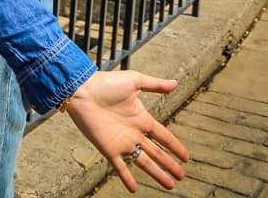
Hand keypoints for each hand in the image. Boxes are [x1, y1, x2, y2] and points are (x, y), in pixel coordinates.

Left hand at [63, 70, 189, 191]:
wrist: (81, 90)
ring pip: (144, 162)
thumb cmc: (105, 83)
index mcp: (141, 118)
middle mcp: (134, 133)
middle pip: (156, 153)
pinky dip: (127, 178)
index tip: (186, 158)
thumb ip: (154, 84)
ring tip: (169, 185)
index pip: (163, 136)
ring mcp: (122, 142)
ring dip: (156, 174)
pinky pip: (119, 167)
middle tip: (181, 176)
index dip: (175, 147)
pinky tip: (134, 189)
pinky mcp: (108, 148)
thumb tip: (175, 83)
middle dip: (169, 164)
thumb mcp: (133, 81)